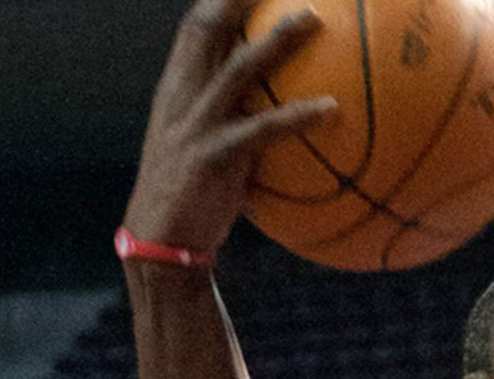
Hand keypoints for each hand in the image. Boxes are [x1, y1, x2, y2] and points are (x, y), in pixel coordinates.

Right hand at [122, 0, 337, 252]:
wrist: (161, 239)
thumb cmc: (191, 193)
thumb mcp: (200, 143)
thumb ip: (228, 116)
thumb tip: (273, 102)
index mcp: (176, 89)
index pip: (194, 28)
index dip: (220, 0)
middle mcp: (182, 96)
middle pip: (205, 29)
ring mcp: (197, 124)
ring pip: (237, 68)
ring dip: (277, 40)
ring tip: (313, 19)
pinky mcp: (215, 156)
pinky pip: (263, 129)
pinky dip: (298, 116)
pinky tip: (332, 110)